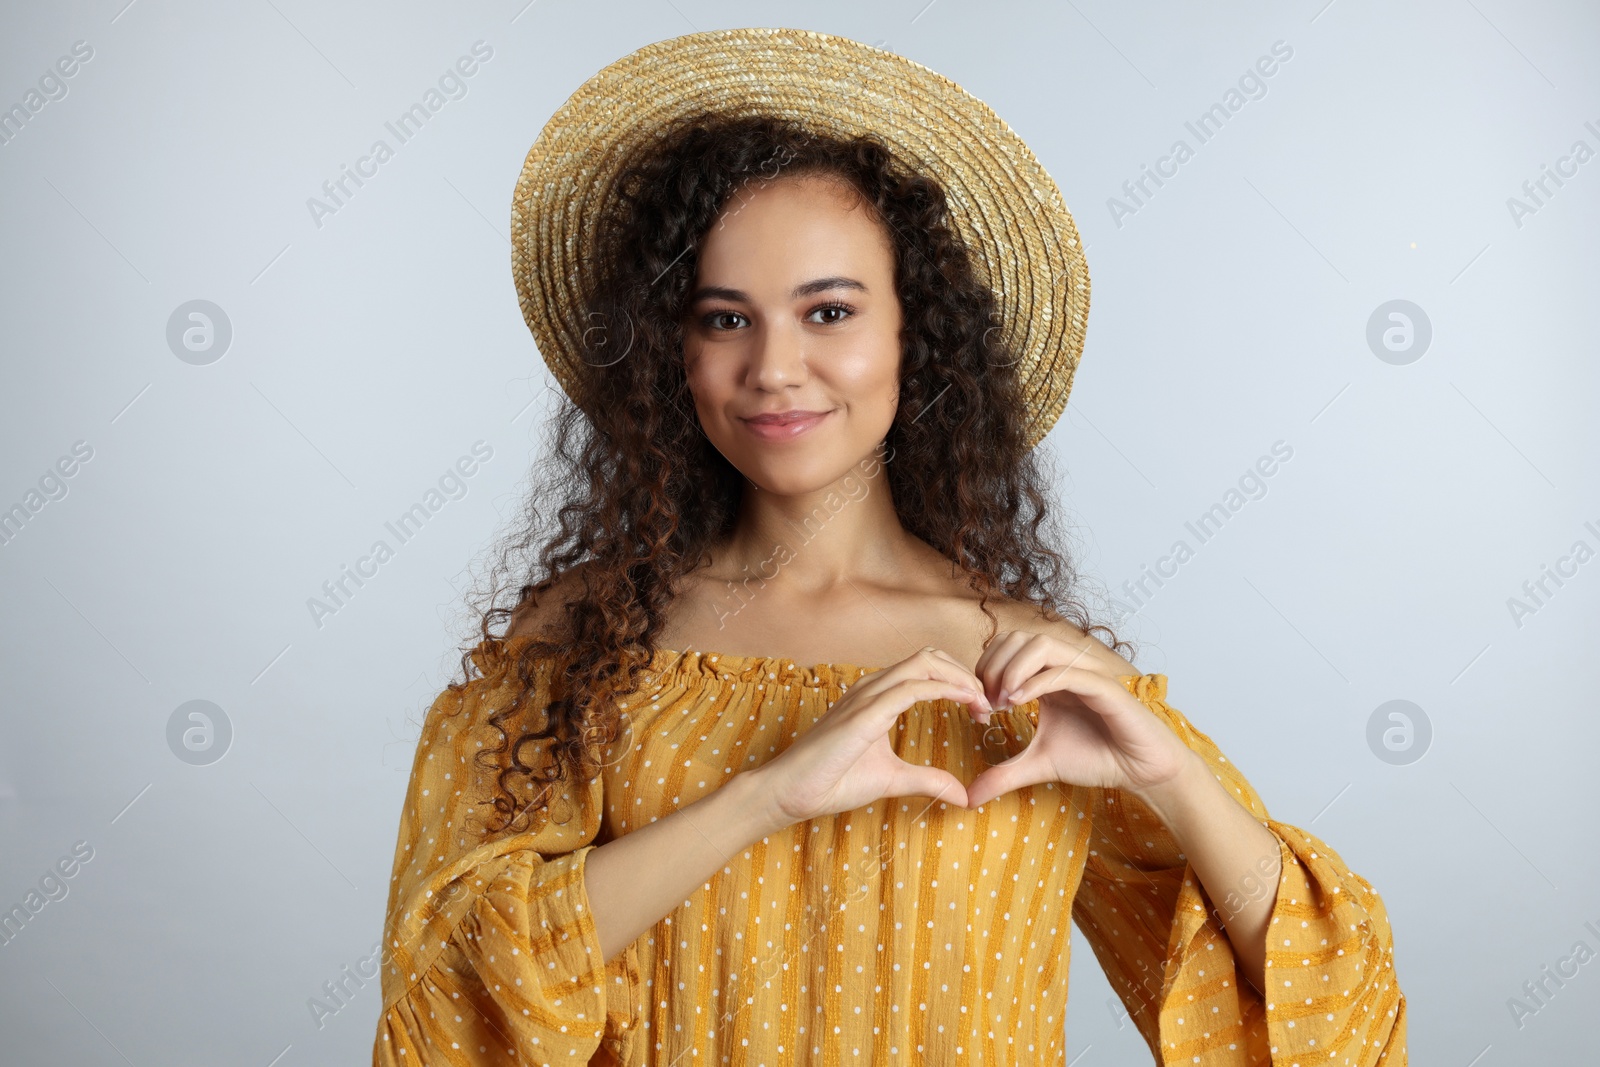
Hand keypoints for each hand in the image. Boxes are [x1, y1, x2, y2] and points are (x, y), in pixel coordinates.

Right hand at [751, 647, 993, 824]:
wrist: (790, 792)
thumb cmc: (831, 781)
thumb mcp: (892, 779)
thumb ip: (927, 780)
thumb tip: (962, 795)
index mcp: (877, 697)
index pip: (926, 668)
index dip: (959, 682)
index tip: (980, 710)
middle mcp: (873, 688)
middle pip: (931, 657)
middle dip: (966, 674)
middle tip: (987, 704)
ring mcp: (867, 696)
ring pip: (925, 663)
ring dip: (961, 678)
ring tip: (982, 702)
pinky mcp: (865, 713)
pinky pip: (913, 687)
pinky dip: (946, 689)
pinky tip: (967, 702)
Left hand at [963, 630, 1195, 809]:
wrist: (1141, 771)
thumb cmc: (1095, 758)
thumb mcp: (1039, 764)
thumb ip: (1003, 774)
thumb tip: (968, 798)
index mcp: (1047, 675)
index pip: (1005, 647)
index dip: (983, 671)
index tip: (979, 709)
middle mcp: (1065, 666)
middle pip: (1016, 637)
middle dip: (992, 666)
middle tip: (987, 703)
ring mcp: (1085, 672)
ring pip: (1041, 644)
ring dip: (1012, 668)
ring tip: (1003, 702)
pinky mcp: (1105, 687)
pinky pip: (1067, 671)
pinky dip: (1037, 682)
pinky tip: (1018, 703)